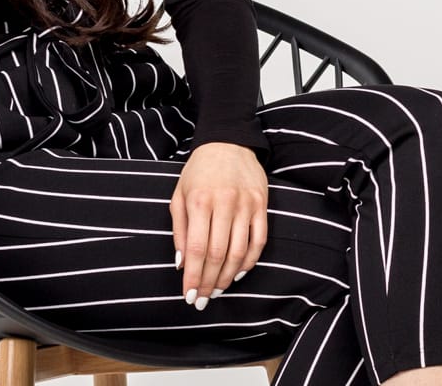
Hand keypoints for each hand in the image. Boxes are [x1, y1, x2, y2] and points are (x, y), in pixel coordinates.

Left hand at [170, 141, 267, 307]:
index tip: (189, 295)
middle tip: (203, 299)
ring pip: (239, 252)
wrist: (228, 143)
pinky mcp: (261, 205)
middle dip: (209, 282)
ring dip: (228, 276)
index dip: (194, 276)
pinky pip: (258, 242)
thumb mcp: (180, 194)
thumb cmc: (199, 171)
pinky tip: (238, 272)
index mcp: (199, 200)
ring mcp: (245, 204)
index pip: (197, 248)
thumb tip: (182, 264)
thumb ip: (179, 229)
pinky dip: (249, 262)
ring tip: (218, 290)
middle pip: (218, 254)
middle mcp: (223, 202)